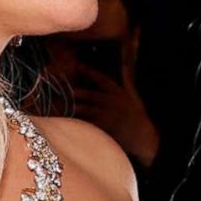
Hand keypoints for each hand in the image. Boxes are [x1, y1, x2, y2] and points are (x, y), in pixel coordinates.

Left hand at [71, 49, 159, 167]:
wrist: (143, 137)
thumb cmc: (138, 116)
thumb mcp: (134, 96)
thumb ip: (127, 80)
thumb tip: (124, 63)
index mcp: (119, 93)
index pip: (103, 79)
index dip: (90, 72)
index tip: (79, 66)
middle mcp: (111, 102)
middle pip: (89, 95)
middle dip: (75, 91)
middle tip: (60, 86)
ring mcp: (106, 116)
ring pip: (84, 109)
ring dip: (71, 106)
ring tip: (57, 104)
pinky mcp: (102, 128)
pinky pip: (85, 123)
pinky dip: (75, 121)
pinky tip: (64, 120)